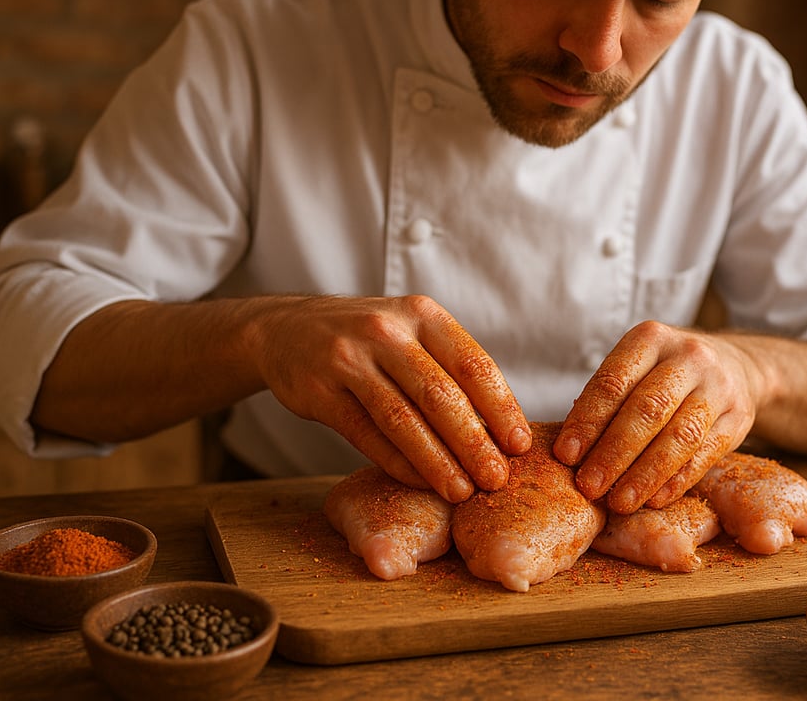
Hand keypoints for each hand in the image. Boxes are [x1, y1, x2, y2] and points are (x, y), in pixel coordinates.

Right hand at [252, 294, 530, 502]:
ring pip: (403, 419)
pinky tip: (423, 482)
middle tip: (497, 478)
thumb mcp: (410, 333)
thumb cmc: (368, 341)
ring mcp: (349, 359)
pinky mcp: (319, 391)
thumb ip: (448, 369)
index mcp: (422, 315)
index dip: (502, 408)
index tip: (521, 445)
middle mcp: (387, 331)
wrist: (285, 330)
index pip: (473, 364)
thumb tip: (499, 430)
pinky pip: (367, 435)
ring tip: (463, 491)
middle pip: (441, 395)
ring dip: (438, 461)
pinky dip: (399, 463)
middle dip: (474, 442)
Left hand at [554, 321, 757, 514]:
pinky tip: (654, 500)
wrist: (737, 365)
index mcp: (651, 338)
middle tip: (589, 486)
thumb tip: (572, 451)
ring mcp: (719, 386)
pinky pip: (706, 453)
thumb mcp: (638, 367)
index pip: (613, 382)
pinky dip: (677, 481)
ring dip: (645, 474)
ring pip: (680, 436)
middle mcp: (688, 357)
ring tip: (619, 503)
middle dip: (613, 453)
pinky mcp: (739, 417)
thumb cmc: (667, 373)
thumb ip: (609, 400)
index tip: (565, 455)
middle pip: (647, 410)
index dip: (587, 421)